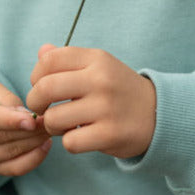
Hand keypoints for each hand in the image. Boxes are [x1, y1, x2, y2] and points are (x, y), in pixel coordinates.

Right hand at [0, 79, 51, 175]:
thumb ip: (7, 100)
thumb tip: (28, 117)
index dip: (11, 120)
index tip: (33, 120)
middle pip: (2, 137)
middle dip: (32, 129)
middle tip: (54, 118)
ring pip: (11, 153)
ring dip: (36, 142)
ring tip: (52, 128)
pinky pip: (13, 169)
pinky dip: (33, 159)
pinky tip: (45, 145)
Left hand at [26, 45, 155, 158]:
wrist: (159, 113)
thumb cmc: (119, 89)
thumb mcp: (100, 66)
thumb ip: (69, 59)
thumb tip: (41, 51)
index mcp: (97, 59)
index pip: (49, 60)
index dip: (36, 75)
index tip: (42, 86)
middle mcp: (101, 79)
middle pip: (45, 88)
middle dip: (35, 102)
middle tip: (43, 109)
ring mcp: (106, 107)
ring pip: (53, 119)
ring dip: (52, 126)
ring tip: (65, 124)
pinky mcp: (110, 134)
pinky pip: (70, 142)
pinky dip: (70, 142)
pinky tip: (81, 136)